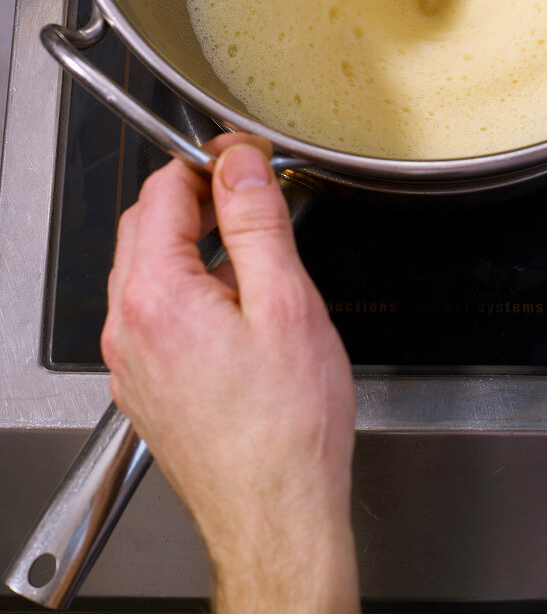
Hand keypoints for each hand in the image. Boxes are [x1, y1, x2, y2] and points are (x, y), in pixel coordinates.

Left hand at [101, 134, 358, 613]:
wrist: (276, 516)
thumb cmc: (287, 427)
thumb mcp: (286, 303)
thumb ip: (256, 222)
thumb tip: (240, 166)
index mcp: (156, 297)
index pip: (162, 192)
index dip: (206, 164)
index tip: (243, 161)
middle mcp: (127, 328)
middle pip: (144, 227)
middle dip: (193, 199)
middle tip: (248, 198)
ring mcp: (131, 362)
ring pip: (145, 271)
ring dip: (188, 245)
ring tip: (250, 256)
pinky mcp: (145, 387)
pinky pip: (151, 314)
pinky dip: (185, 290)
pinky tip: (234, 309)